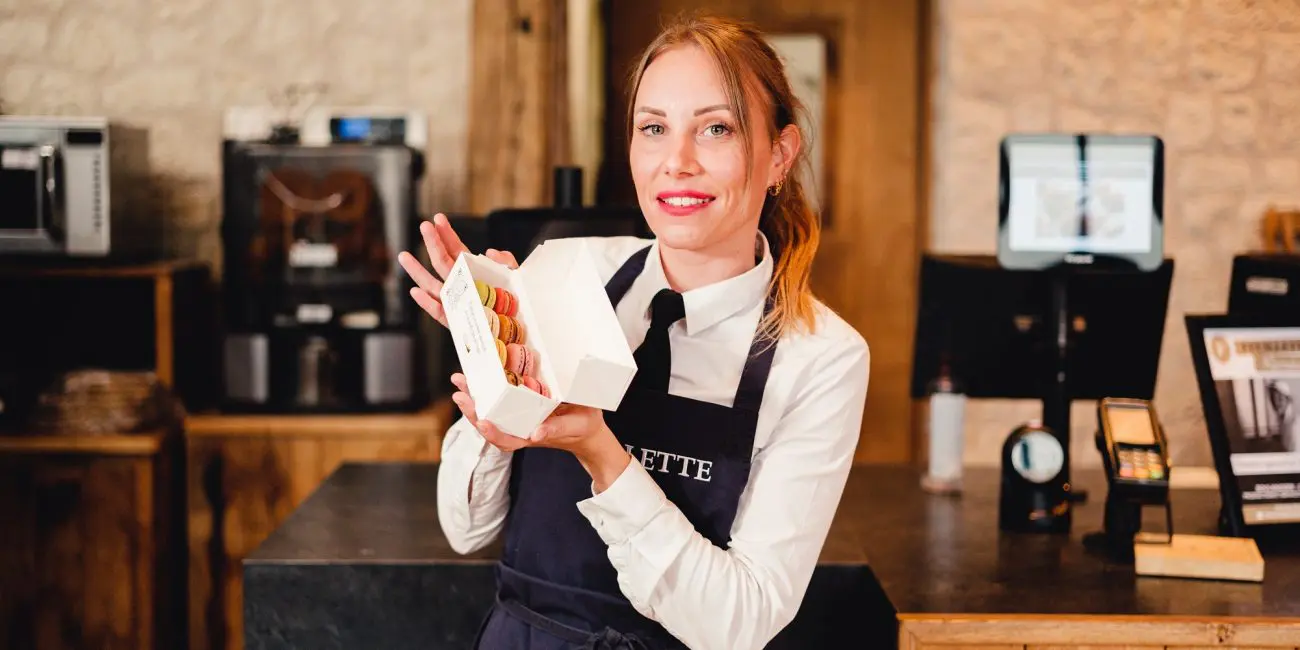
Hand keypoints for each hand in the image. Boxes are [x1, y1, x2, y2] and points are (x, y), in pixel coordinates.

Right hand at [398, 213, 518, 327]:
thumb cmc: (515, 303)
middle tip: (424, 225)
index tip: (438, 219)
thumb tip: (490, 251)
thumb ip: (506, 262)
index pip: (456, 250)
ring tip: (404, 256)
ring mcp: (456, 302)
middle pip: (442, 263)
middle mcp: (460, 285)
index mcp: (472, 272)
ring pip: (433, 286)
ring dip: (418, 271)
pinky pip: (440, 313)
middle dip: (433, 244)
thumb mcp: (515, 278)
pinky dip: (428, 304)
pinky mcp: (456, 322)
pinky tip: (416, 292)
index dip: (447, 235)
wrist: (518, 330)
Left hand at [449, 373, 631, 490]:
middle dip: (472, 411)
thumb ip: (557, 429)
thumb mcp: (575, 426)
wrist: (586, 426)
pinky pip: (498, 399)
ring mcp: (517, 417)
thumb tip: (536, 433)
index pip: (507, 440)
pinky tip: (476, 375)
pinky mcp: (519, 405)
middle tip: (459, 394)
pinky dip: (485, 389)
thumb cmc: (583, 426)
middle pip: (490, 425)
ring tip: (460, 379)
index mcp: (532, 436)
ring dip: (473, 398)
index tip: (482, 423)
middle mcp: (519, 428)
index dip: (493, 433)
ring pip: (490, 412)